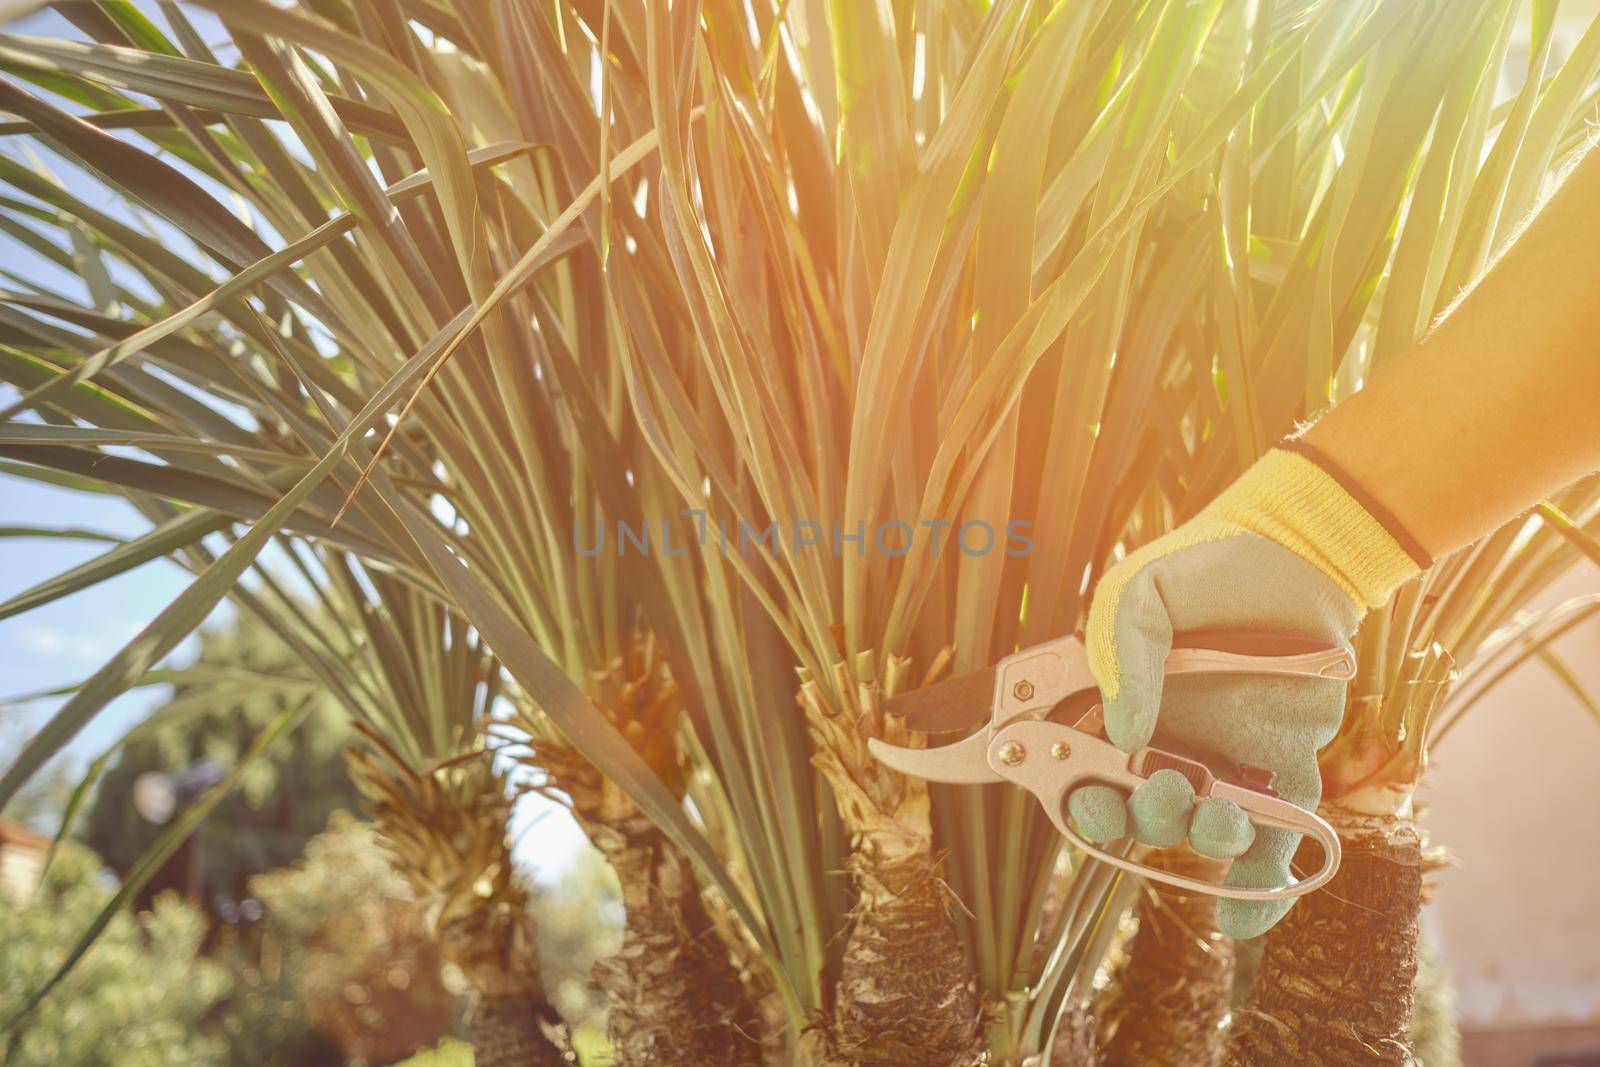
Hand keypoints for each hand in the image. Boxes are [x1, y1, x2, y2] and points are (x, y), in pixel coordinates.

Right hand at [1068, 444, 1425, 937]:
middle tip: (1164, 784)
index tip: (1086, 795)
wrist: (1294, 552)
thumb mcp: (1139, 595)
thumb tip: (1125, 736)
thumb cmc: (1202, 569)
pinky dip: (1258, 890)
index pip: (1081, 773)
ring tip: (1221, 815)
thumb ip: (1123, 658)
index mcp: (1118, 712)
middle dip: (1142, 818)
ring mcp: (1224, 761)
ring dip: (1203, 838)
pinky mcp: (1285, 767)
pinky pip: (1272, 840)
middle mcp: (1165, 746)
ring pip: (1200, 832)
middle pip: (1137, 815)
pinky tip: (1243, 920)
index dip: (1076, 797)